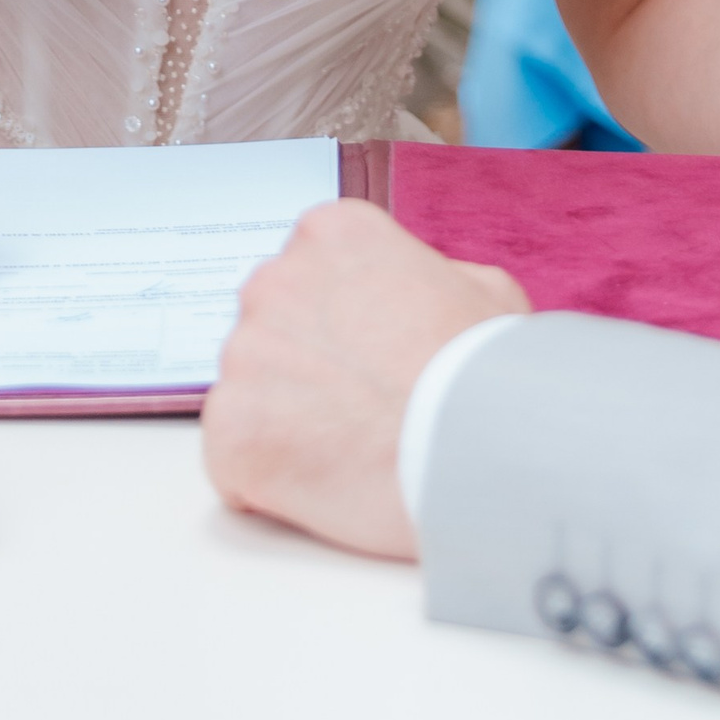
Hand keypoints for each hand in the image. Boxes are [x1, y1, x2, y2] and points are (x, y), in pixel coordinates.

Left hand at [204, 200, 528, 558]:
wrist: (478, 449)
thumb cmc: (487, 376)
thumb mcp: (484, 291)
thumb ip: (432, 275)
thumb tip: (418, 289)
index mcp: (330, 235)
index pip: (308, 276)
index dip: (340, 328)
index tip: (369, 361)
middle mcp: (274, 278)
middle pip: (271, 330)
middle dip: (304, 371)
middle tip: (358, 411)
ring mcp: (245, 352)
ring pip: (250, 392)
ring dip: (286, 423)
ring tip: (348, 452)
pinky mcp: (231, 425)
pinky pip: (231, 455)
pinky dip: (264, 478)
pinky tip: (319, 484)